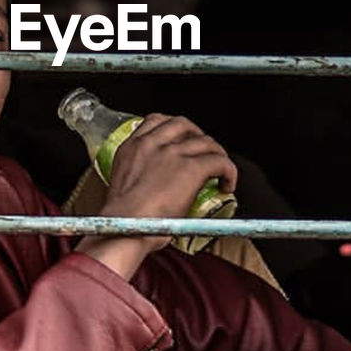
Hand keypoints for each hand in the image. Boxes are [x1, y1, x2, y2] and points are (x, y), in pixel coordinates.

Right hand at [75, 114, 236, 281]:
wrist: (125, 230)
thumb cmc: (122, 219)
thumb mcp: (123, 186)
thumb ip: (139, 176)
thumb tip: (157, 186)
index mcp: (132, 147)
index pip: (156, 121)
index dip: (174, 129)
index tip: (182, 140)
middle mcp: (152, 144)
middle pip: (183, 124)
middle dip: (198, 136)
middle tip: (204, 152)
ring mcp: (172, 154)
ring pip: (206, 142)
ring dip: (216, 154)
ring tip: (219, 170)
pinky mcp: (191, 168)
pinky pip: (220, 161)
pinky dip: (229, 171)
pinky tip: (227, 183)